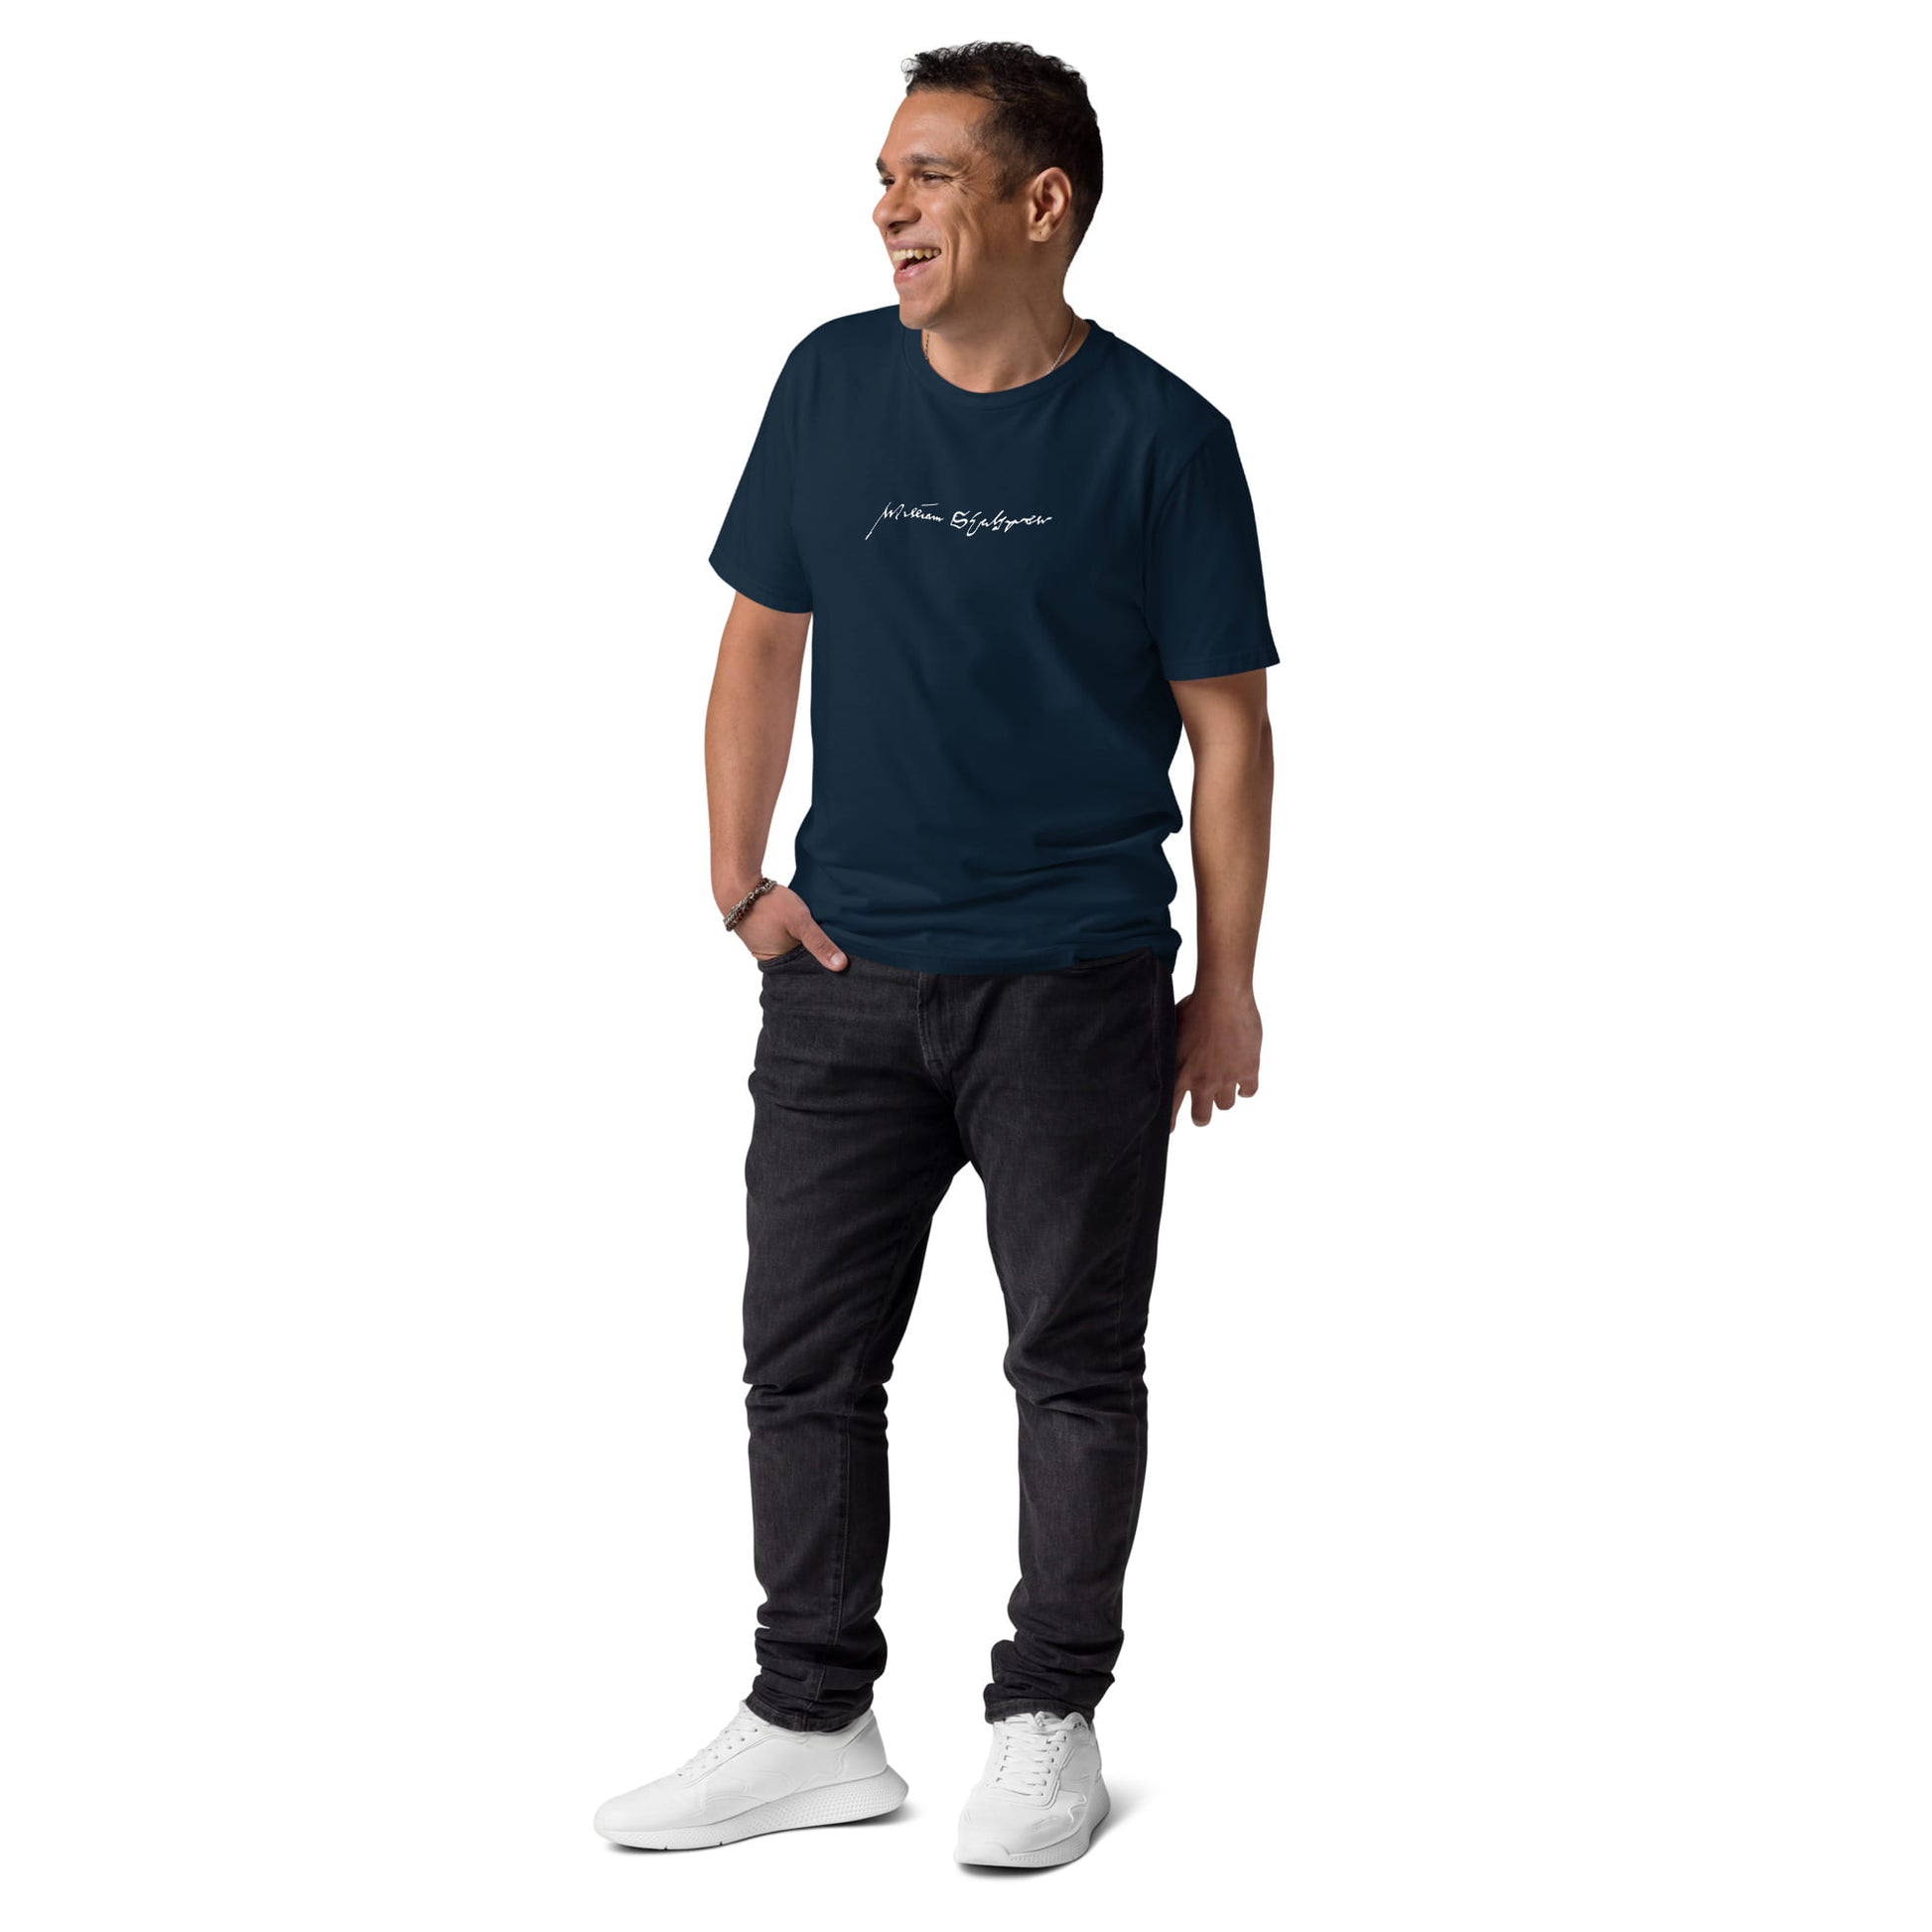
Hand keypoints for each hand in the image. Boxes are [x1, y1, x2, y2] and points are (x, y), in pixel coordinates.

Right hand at [733, 883, 847, 969]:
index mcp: (776, 961)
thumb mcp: (800, 922)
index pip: (804, 969)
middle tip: (833, 944)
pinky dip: (791, 929)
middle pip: (797, 957)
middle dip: (812, 951)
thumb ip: (820, 943)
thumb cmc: (768, 904)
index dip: (820, 964)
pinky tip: (801, 922)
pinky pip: (781, 933)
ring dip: (801, 938)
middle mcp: (767, 955)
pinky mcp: (760, 928)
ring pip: (789, 944)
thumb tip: (841, 966)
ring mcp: (762, 942)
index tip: (839, 961)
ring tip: (819, 932)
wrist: (738, 884)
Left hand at [1170, 983, 1261, 1130]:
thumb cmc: (1193, 1006)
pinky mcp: (1248, 1070)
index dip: (1170, 1123)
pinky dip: (1246, 1087)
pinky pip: (1249, 1092)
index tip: (1169, 1129)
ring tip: (1223, 1084)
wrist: (1223, 997)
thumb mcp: (1171, 1029)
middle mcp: (1202, 1081)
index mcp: (1179, 1072)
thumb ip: (1167, 1049)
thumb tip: (1157, 1051)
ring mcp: (1226, 1078)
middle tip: (1202, 1109)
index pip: (1170, 1110)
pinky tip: (1242, 1078)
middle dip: (1201, 1115)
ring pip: (1226, 1105)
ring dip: (1224, 1097)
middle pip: (1201, 1117)